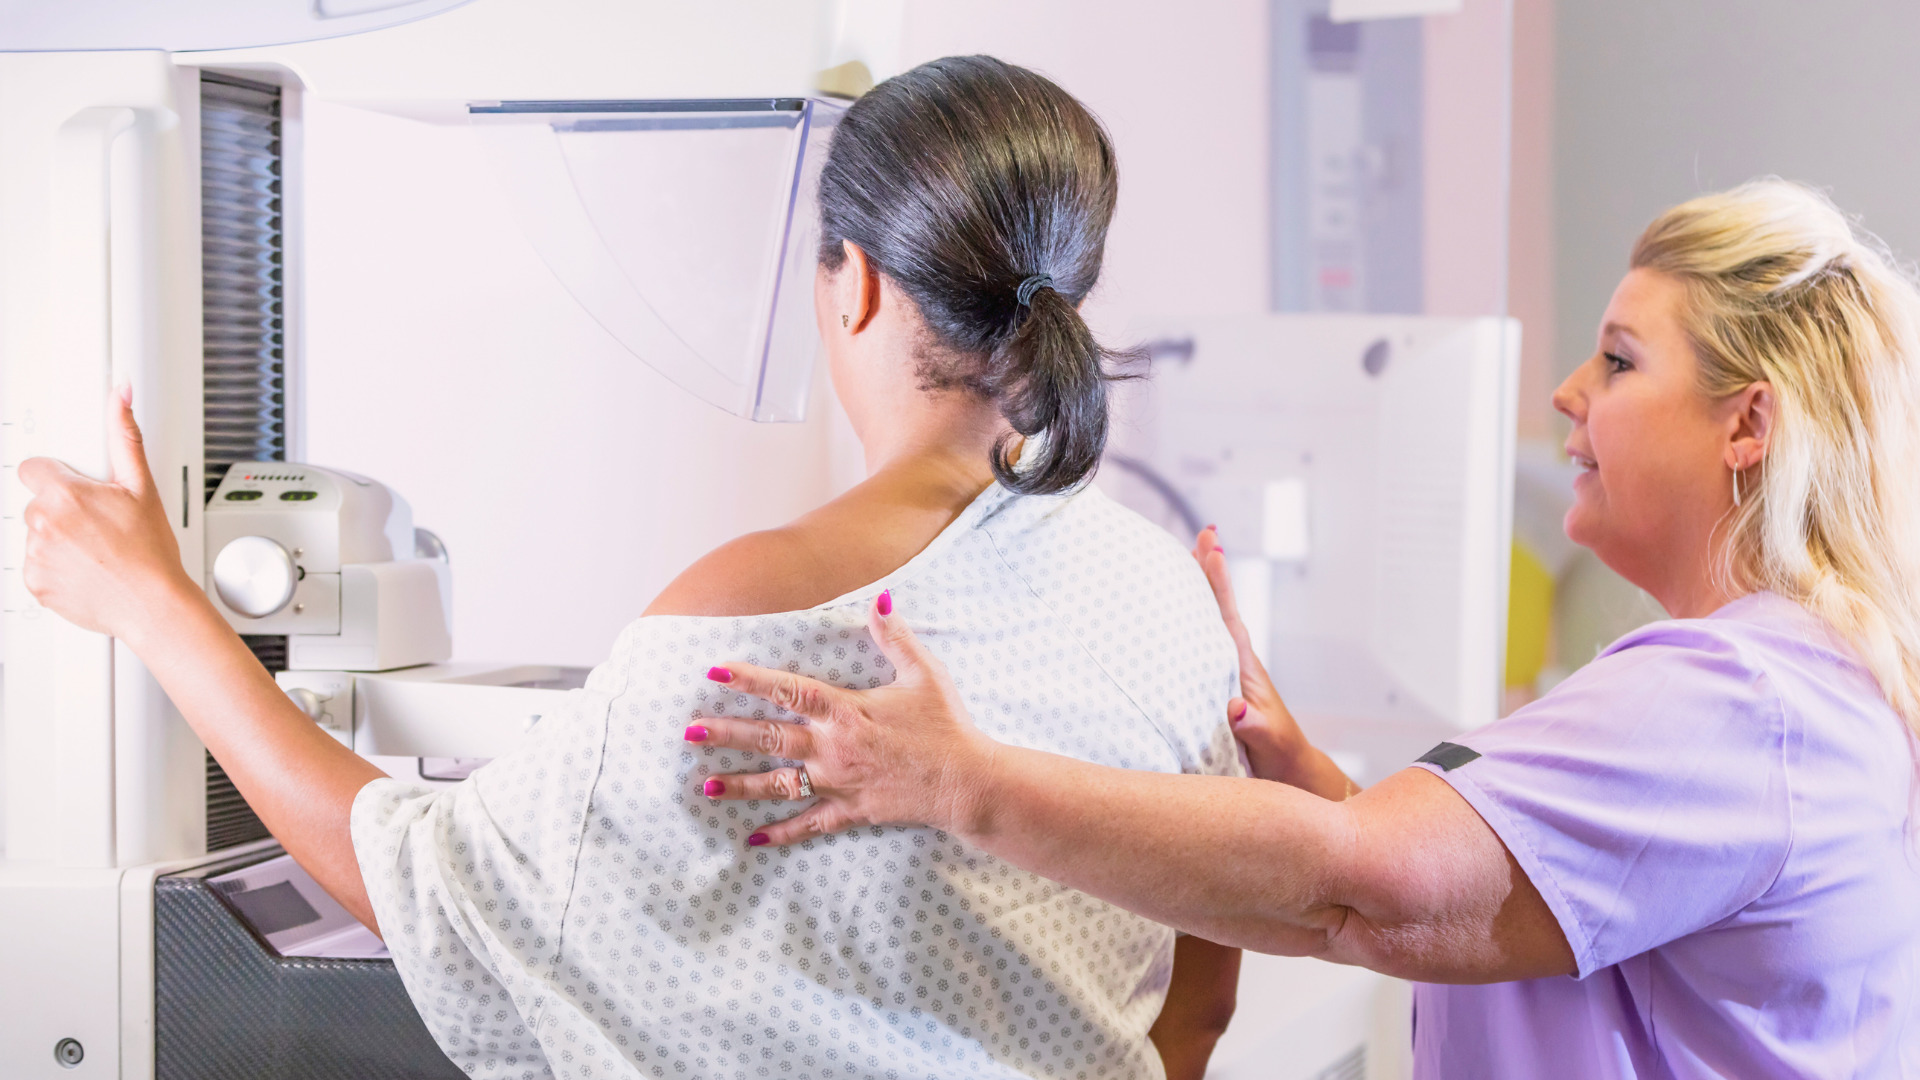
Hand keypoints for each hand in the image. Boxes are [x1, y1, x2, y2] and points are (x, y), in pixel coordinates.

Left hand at [20, 385, 193, 639]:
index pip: (32, 469)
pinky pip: (36, 567)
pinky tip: (85, 569)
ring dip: (58, 540)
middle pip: (37, 504)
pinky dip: (55, 569)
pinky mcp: (35, 582)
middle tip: (97, 526)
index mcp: (64, 494)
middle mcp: (43, 523)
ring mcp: (35, 555)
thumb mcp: (142, 487)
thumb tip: (119, 396)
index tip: (74, 491)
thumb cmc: (151, 552)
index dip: (55, 478)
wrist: (153, 605)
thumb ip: (125, 436)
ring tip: (94, 551)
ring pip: (36, 536)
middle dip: (62, 511)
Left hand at [687, 593, 1000, 846]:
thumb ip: (895, 637)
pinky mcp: (851, 810)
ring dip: (740, 784)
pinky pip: (809, 824)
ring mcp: (839, 782)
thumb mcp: (924, 674)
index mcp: (847, 711)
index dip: (751, 680)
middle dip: (727, 733)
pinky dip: (781, 832)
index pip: (789, 691)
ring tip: (705, 785)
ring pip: (779, 784)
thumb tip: (881, 599)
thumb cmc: (947, 724)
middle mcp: (834, 747)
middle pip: (769, 738)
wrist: (966, 782)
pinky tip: (753, 838)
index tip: (715, 671)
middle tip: (690, 730)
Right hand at [1191, 527, 1310, 784]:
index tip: (1213, 547)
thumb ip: (1255, 727)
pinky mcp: (1215, 688)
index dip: (1219, 583)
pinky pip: (1196, 648)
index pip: (1228, 618)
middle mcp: (1235, 665)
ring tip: (1182, 559)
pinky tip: (1169, 619)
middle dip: (1209, 573)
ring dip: (1196, 593)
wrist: (1289, 774)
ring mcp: (1225, 675)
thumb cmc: (1279, 759)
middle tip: (1203, 534)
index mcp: (1245, 669)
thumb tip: (1239, 709)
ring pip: (1207, 625)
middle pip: (1217, 610)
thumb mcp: (1269, 744)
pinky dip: (1184, 626)